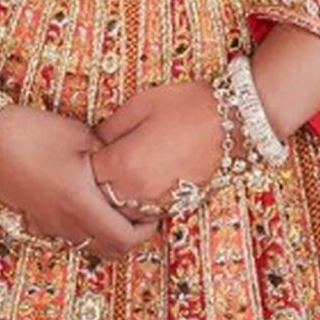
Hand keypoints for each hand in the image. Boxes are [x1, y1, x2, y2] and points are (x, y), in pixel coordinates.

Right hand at [0, 104, 158, 260]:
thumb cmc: (36, 131)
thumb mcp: (81, 136)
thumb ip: (109, 157)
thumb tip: (131, 167)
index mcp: (81, 203)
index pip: (124, 239)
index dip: (145, 232)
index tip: (154, 213)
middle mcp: (65, 223)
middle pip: (109, 251)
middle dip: (131, 238)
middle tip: (141, 215)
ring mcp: (49, 226)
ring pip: (89, 246)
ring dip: (109, 234)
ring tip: (117, 208)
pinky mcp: (36, 221)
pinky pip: (70, 237)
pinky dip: (87, 230)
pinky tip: (89, 204)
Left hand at [89, 81, 223, 221]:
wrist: (233, 124)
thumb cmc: (187, 107)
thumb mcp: (142, 104)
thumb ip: (111, 126)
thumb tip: (95, 142)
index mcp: (123, 163)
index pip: (87, 174)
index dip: (86, 161)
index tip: (89, 149)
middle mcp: (136, 191)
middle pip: (101, 198)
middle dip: (98, 183)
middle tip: (102, 163)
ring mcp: (155, 204)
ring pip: (122, 212)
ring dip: (117, 196)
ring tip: (122, 173)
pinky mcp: (173, 208)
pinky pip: (144, 214)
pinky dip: (138, 203)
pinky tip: (144, 181)